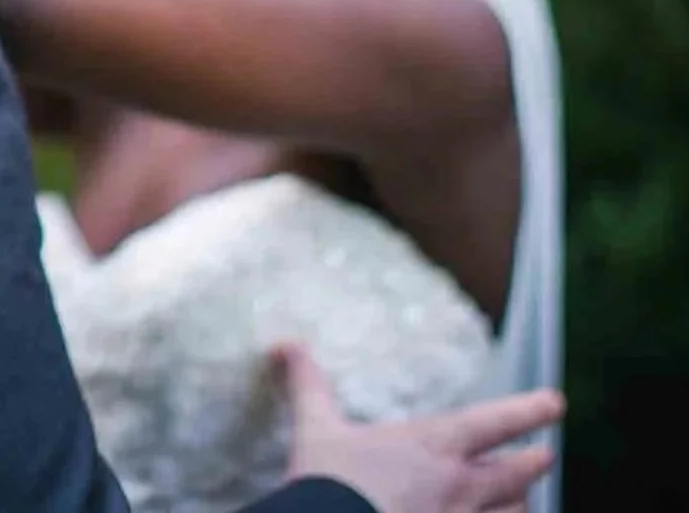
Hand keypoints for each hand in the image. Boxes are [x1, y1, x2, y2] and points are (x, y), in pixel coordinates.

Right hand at [276, 342, 562, 512]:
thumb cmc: (328, 481)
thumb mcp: (316, 428)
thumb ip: (308, 385)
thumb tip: (285, 344)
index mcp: (435, 445)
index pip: (498, 421)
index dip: (532, 409)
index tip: (556, 402)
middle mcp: (462, 486)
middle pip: (519, 473)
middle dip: (534, 462)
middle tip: (544, 456)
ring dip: (517, 505)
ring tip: (518, 501)